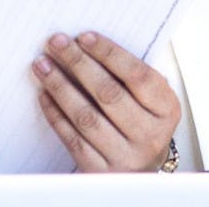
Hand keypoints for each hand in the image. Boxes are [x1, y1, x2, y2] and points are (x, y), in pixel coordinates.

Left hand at [32, 31, 179, 171]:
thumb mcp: (148, 99)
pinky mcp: (101, 172)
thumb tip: (86, 44)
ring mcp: (126, 157)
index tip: (84, 37)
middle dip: (78, 63)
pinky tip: (44, 95)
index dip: (109, 53)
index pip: (138, 75)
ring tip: (43, 65)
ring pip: (87, 117)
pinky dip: (55, 114)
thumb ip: (128, 75)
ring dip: (60, 86)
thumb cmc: (140, 122)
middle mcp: (150, 135)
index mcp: (165, 110)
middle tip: (57, 42)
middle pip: (109, 93)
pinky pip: (73, 139)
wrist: (140, 169)